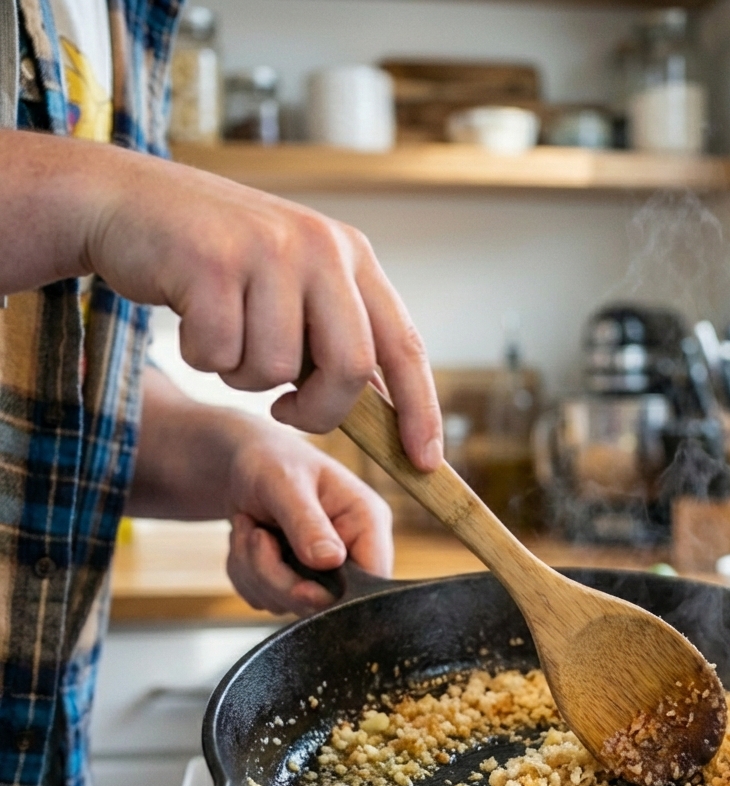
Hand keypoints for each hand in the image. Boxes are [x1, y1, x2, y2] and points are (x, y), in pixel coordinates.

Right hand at [0, 132, 441, 468]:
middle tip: (285, 409)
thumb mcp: (294, 284)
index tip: (425, 460)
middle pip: (350, 369)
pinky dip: (200, 358)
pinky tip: (189, 317)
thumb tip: (382, 409)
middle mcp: (321, 247)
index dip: (420, 408)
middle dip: (318, 410)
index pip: (404, 345)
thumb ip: (337, 333)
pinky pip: (220, 356)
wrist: (126, 203)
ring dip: (243, 375)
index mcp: (352, 256)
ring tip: (223, 332)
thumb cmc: (217, 263)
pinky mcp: (213, 260)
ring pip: (277, 371)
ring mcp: (269, 249)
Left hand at [224, 425, 392, 614]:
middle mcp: (353, 549)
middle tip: (255, 536)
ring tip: (250, 528)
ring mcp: (325, 569)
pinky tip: (248, 541)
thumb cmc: (270, 461)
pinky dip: (246, 576)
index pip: (375, 579)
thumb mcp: (285, 483)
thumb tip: (330, 560)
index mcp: (367, 521)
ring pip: (289, 603)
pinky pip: (267, 600)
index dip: (336, 595)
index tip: (299, 587)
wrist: (242, 466)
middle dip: (278, 577)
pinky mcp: (297, 580)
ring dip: (255, 572)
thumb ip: (307, 522)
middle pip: (326, 601)